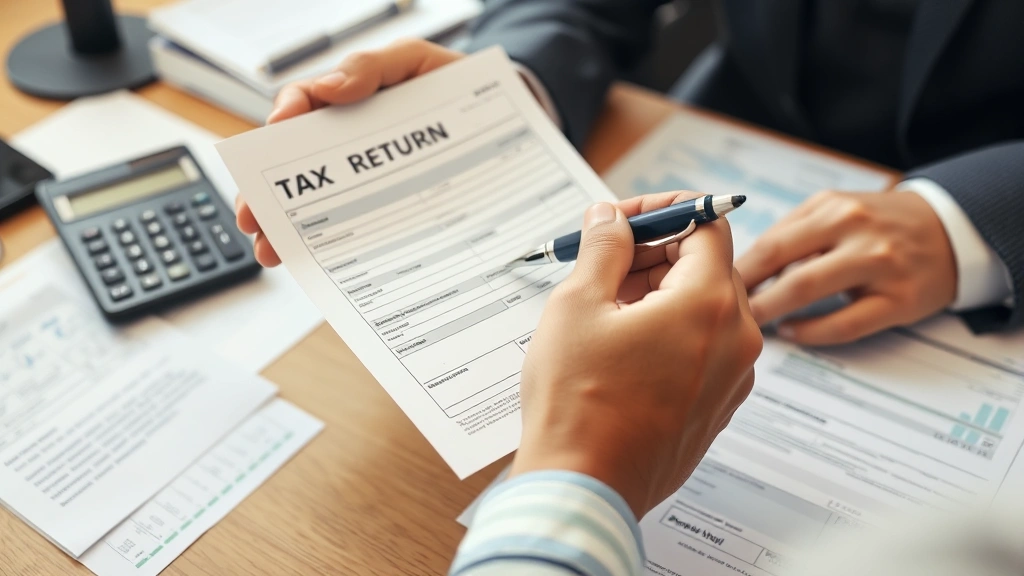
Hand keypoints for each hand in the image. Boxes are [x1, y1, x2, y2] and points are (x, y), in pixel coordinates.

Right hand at [235, 39, 463, 266]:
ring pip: (317, 204)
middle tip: (253, 217)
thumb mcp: (418, 61)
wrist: (506, 124)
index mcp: (351, 100)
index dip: (283, 117)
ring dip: (287, 229)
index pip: (302, 105)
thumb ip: (373, 67)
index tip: (277, 133)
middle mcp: (350, 142)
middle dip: (266, 193)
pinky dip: (330, 248)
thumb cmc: (458, 87)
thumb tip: (330, 89)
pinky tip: (314, 264)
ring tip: (272, 251)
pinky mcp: (389, 208)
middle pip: (296, 166)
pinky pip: (354, 229)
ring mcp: (368, 178)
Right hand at [510, 192, 762, 518]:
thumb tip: (610, 217)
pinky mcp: (716, 409)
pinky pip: (704, 350)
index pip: (708, 225)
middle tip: (604, 261)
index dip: (664, 211)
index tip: (624, 220)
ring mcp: (731, 380)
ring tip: (605, 308)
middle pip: (709, 266)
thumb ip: (603, 248)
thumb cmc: (577, 402)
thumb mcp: (578, 305)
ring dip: (661, 293)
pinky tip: (621, 347)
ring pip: (706, 310)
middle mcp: (737, 341)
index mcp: (710, 305)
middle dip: (657, 253)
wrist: (584, 488)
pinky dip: (670, 333)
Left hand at [736, 190, 955, 345]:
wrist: (949, 230)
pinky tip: (792, 332)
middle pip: (784, 265)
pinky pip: (844, 324)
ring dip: (771, 311)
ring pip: (808, 292)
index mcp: (834, 208)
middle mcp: (857, 231)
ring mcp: (880, 266)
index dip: (739, 268)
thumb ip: (794, 233)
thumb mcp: (837, 210)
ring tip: (752, 322)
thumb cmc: (879, 222)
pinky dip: (810, 332)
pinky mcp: (899, 300)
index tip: (715, 285)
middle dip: (748, 292)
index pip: (772, 242)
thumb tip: (742, 265)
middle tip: (723, 309)